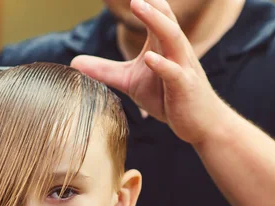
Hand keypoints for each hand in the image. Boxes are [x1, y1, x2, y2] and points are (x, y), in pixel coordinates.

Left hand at [71, 0, 231, 144]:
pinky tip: (149, 59)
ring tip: (138, 5)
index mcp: (163, 44)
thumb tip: (73, 62)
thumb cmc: (169, 99)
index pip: (155, 14)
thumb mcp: (132, 82)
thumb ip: (105, 71)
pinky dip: (162, 65)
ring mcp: (183, 67)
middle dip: (149, 3)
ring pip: (172, 37)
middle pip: (164, 18)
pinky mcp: (185, 87)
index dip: (142, 1)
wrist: (201, 123)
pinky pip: (174, 73)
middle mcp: (175, 50)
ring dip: (156, 21)